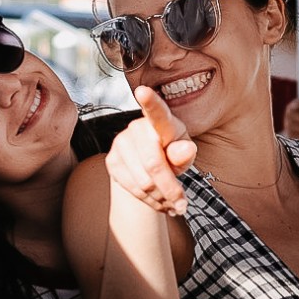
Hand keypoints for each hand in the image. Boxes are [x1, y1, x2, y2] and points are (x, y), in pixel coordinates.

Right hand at [106, 87, 198, 216]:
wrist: (149, 167)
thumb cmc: (172, 154)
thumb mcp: (184, 153)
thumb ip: (185, 153)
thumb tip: (187, 150)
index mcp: (161, 121)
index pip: (157, 111)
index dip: (150, 101)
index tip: (142, 91)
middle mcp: (137, 127)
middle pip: (154, 164)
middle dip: (170, 189)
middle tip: (183, 206)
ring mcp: (121, 143)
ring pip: (143, 181)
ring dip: (161, 198)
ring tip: (172, 204)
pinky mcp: (111, 161)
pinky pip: (132, 188)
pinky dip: (149, 201)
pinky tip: (158, 201)